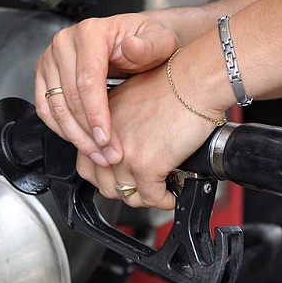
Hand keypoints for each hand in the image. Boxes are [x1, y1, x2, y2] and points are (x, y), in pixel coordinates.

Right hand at [35, 13, 178, 167]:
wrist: (136, 41)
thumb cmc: (147, 43)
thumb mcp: (159, 40)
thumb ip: (150, 46)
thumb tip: (132, 48)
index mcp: (90, 33)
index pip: (87, 80)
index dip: (96, 114)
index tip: (107, 139)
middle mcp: (65, 43)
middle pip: (69, 98)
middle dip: (88, 133)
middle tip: (108, 155)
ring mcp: (51, 59)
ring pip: (55, 108)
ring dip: (75, 137)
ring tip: (99, 155)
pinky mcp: (45, 75)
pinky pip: (45, 109)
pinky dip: (62, 130)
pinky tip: (82, 143)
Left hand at [75, 64, 220, 209]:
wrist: (194, 81)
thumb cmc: (174, 83)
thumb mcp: (133, 98)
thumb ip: (122, 123)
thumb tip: (129, 144)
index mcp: (100, 122)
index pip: (87, 163)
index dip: (104, 177)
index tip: (119, 178)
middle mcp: (107, 139)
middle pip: (104, 184)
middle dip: (124, 191)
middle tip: (140, 188)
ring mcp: (124, 155)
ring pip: (126, 195)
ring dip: (144, 198)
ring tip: (158, 192)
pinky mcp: (147, 166)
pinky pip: (151, 198)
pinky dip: (163, 201)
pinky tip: (171, 194)